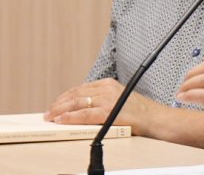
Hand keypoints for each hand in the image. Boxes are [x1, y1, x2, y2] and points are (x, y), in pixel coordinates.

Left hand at [43, 78, 160, 134]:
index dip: (65, 97)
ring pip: (77, 103)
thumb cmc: (139, 112)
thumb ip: (103, 99)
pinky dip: (70, 117)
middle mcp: (106, 89)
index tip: (56, 104)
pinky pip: (84, 114)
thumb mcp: (119, 98)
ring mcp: (107, 99)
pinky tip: (61, 120)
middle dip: (59, 104)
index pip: (81, 88)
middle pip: (76, 94)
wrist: (155, 118)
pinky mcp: (108, 112)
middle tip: (48, 112)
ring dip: (60, 110)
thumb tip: (83, 107)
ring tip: (50, 116)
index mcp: (108, 83)